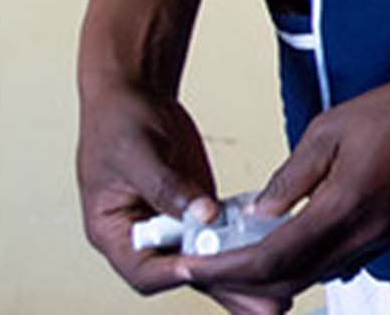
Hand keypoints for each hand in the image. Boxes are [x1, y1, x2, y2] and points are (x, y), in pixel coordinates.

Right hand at [78, 84, 283, 312]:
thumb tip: (200, 214)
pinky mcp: (195, 213)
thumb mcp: (137, 153)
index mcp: (113, 232)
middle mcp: (143, 239)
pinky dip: (244, 252)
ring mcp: (172, 228)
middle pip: (182, 277)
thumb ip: (166, 186)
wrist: (133, 95)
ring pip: (205, 265)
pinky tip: (275, 261)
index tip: (206, 269)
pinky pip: (220, 240)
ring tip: (277, 301)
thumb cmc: (120, 122)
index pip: (144, 271)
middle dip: (222, 290)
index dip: (175, 274)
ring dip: (239, 282)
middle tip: (262, 304)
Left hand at [171, 68, 389, 304]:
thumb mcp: (328, 130)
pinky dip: (318, 259)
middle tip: (216, 265)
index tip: (196, 266)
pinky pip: (350, 261)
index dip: (226, 269)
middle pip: (293, 280)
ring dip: (283, 272)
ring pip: (322, 275)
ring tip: (252, 253)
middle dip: (248, 281)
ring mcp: (387, 240)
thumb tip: (261, 212)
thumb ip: (291, 177)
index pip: (271, 259)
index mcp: (342, 208)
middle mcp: (366, 236)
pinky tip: (304, 239)